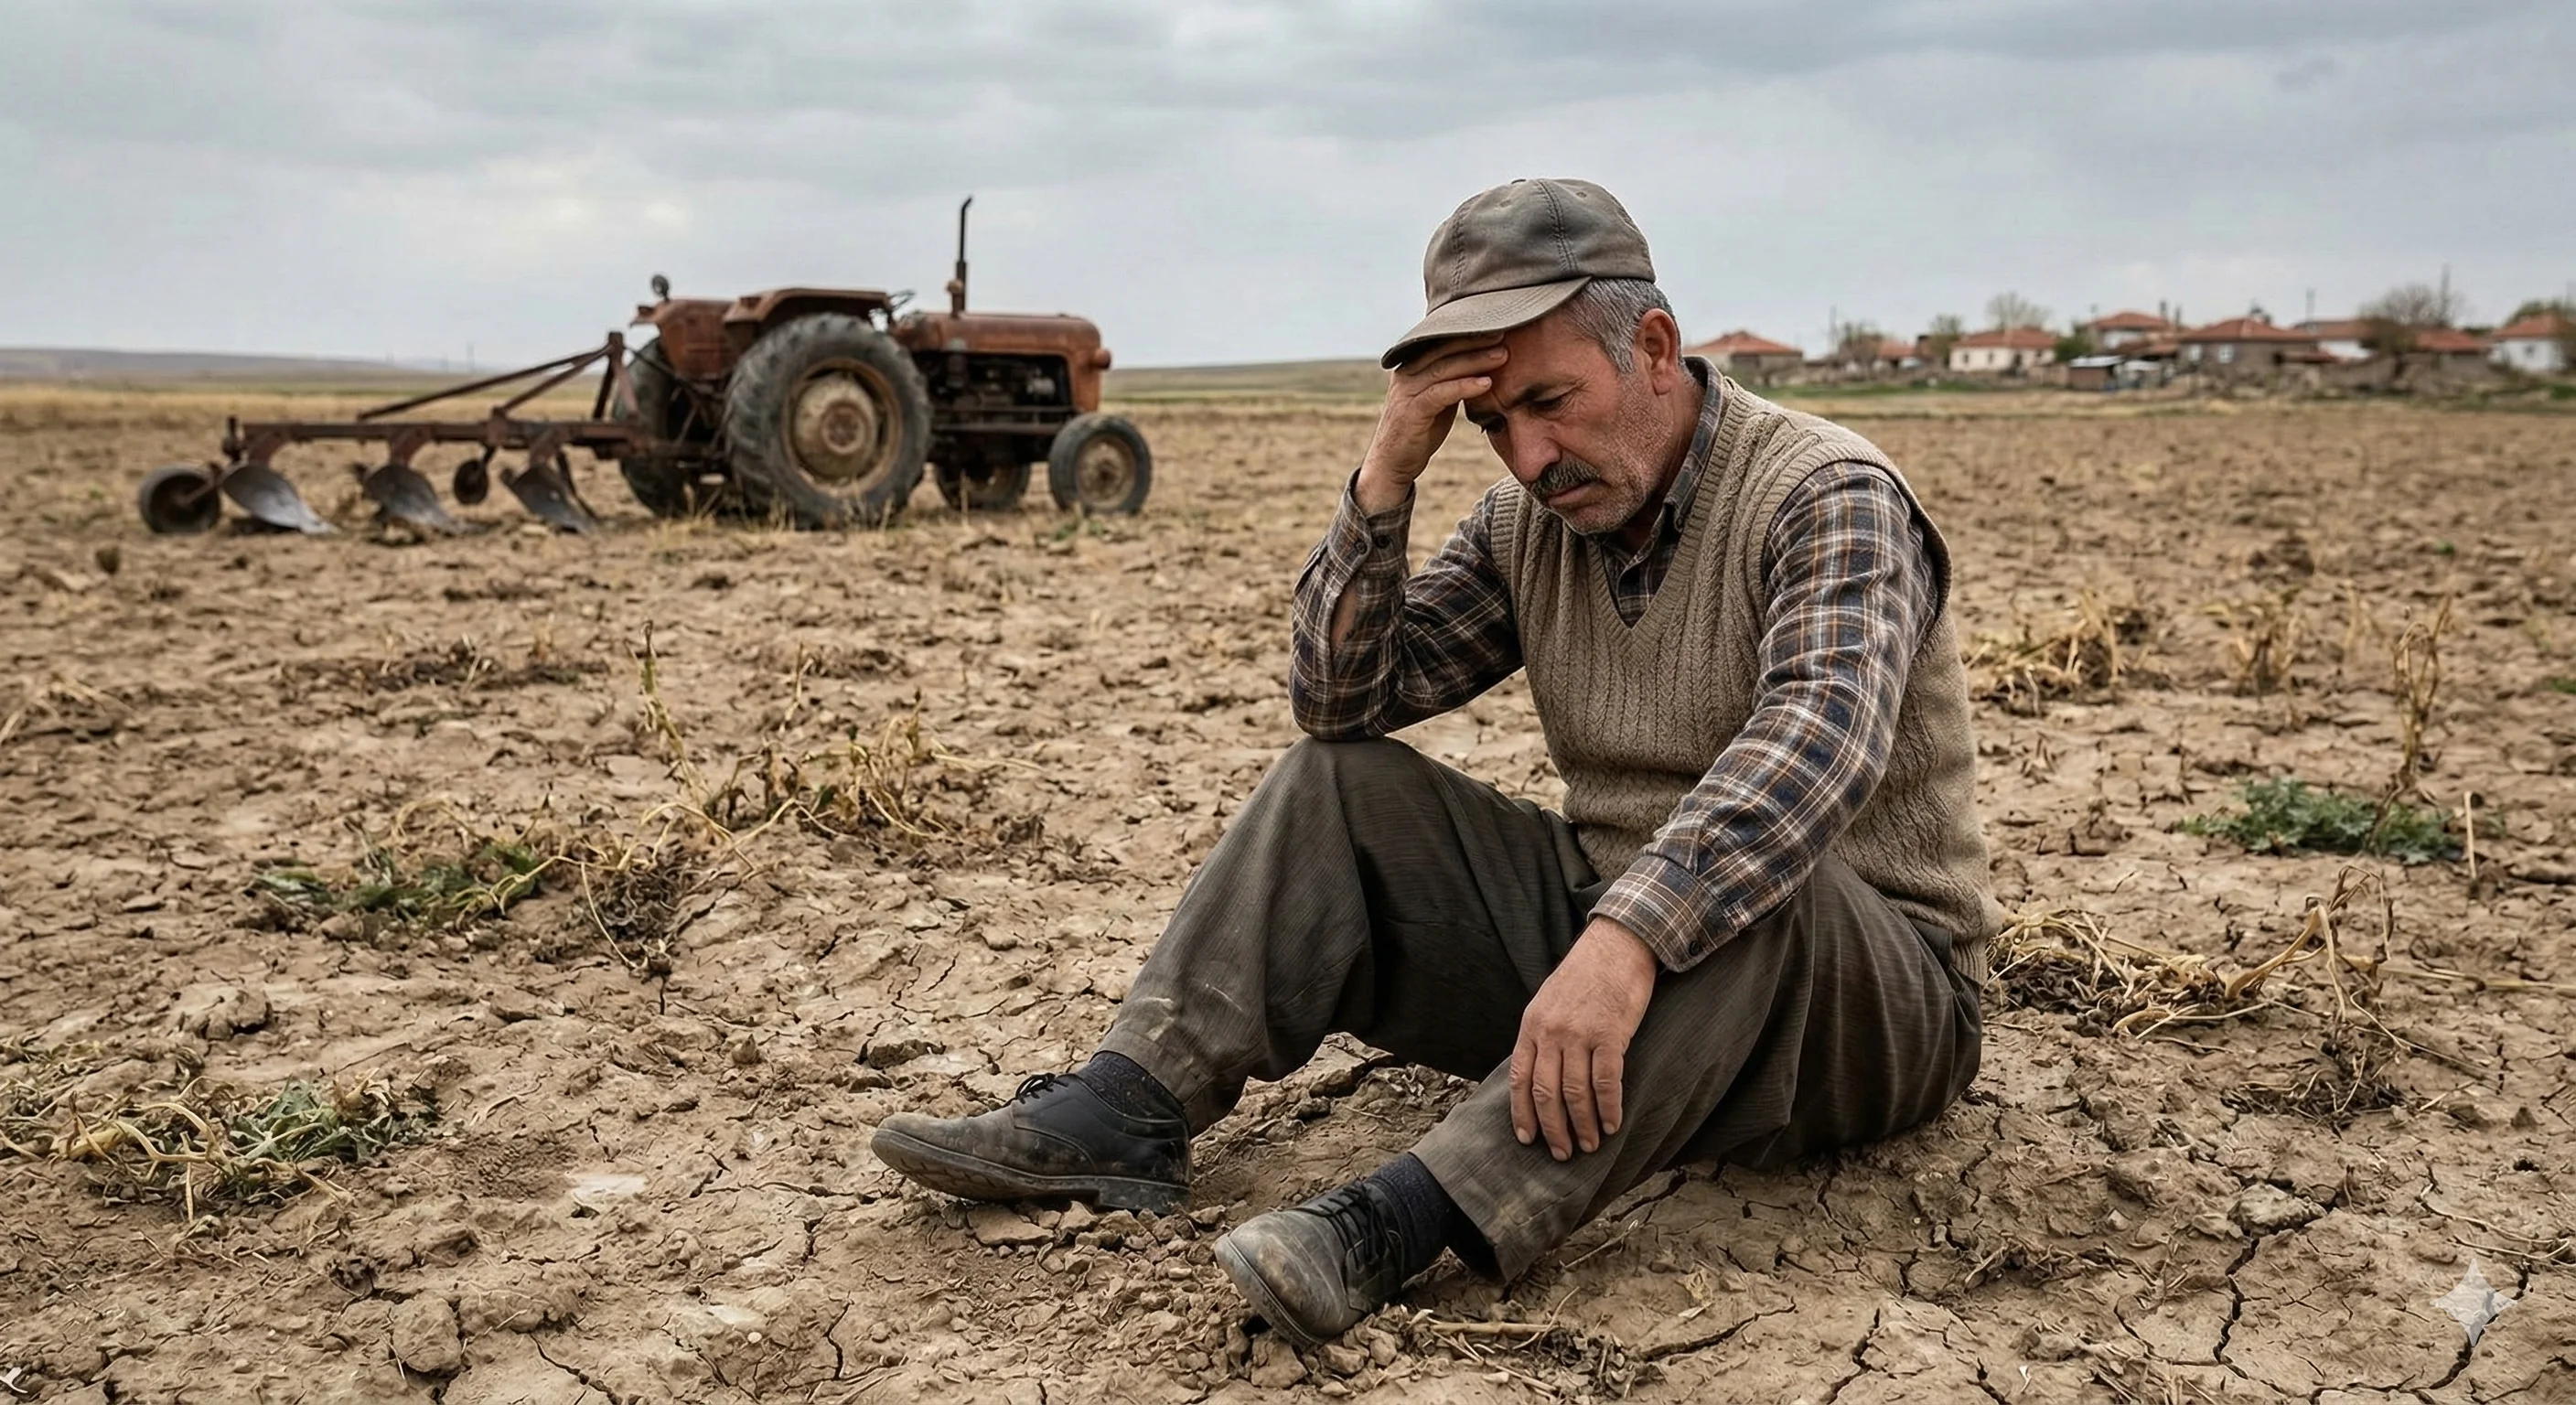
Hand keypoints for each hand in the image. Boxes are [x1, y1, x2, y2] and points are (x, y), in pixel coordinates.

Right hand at [1356, 337, 1506, 512]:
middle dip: (1475, 341)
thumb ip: (1452, 380)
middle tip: (1505, 333)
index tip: (1497, 326)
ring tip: (1502, 356)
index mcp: (1412, 366)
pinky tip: (1487, 384)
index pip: (1441, 342)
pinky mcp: (1411, 412)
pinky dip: (1465, 387)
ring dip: (1475, 361)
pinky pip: (1441, 393)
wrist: (1392, 463)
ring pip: (1444, 368)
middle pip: (1443, 349)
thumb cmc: (1419, 429)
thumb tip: (1481, 364)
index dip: (1469, 333)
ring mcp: (1406, 392)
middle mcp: (1406, 373)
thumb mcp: (1438, 399)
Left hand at [1510, 918, 1658, 1159]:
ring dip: (1582, 1126)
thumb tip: (1537, 1075)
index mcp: (1532, 1025)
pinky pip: (1607, 1082)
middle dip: (1553, 1129)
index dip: (1522, 1114)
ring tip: (1589, 1145)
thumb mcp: (1548, 1001)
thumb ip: (1541, 1036)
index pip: (1520, 1079)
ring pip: (1576, 1093)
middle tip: (1561, 1153)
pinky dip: (1608, 1109)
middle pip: (1546, 1093)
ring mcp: (1580, 1034)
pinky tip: (1612, 1124)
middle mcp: (1551, 1032)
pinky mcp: (1611, 1034)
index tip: (1527, 1139)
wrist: (1616, 944)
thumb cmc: (1584, 975)